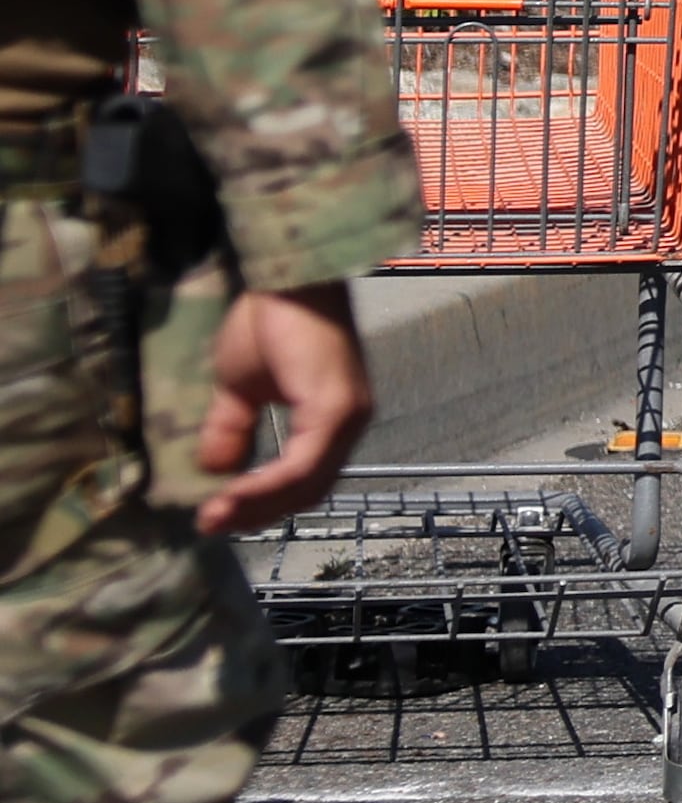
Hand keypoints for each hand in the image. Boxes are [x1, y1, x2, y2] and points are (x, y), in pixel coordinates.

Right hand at [195, 281, 372, 535]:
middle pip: (308, 491)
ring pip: (307, 484)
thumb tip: (215, 473)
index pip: (303, 481)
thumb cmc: (269, 321)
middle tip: (212, 523)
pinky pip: (303, 464)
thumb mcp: (240, 389)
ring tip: (214, 515)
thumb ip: (234, 431)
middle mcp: (349, 423)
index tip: (214, 517)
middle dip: (258, 513)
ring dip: (258, 505)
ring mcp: (347, 416)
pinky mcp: (337, 408)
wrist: (284, 278)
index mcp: (332, 420)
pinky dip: (267, 485)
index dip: (260, 504)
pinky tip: (231, 493)